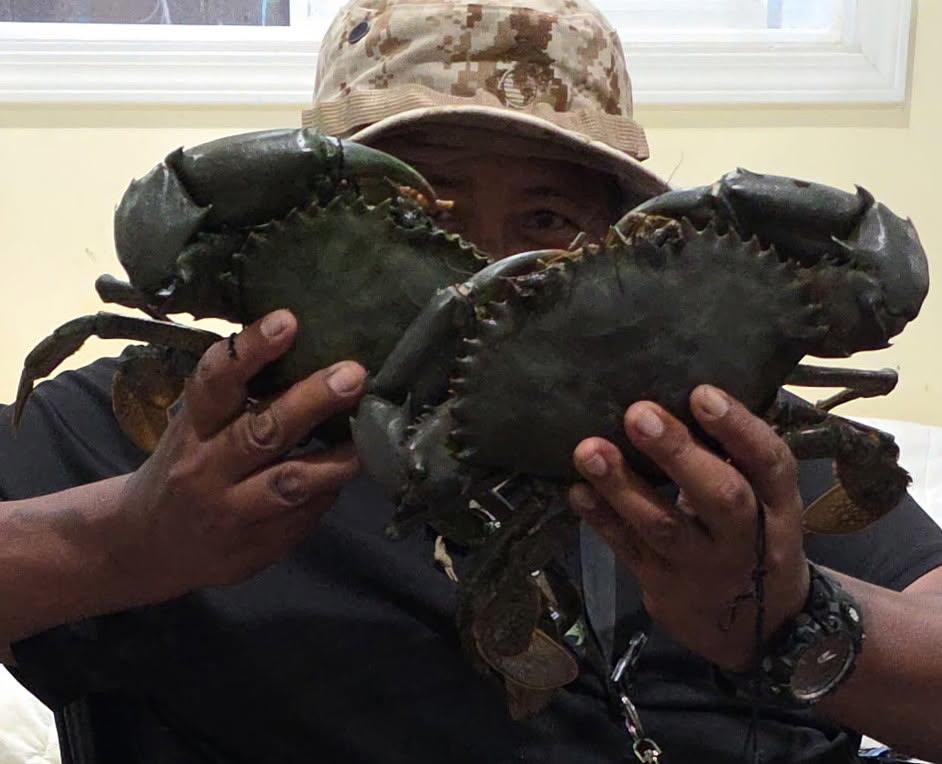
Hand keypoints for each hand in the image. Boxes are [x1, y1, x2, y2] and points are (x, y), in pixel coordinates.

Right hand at [110, 309, 364, 599]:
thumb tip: (312, 352)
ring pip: (288, 482)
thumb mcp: (198, 425)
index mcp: (195, 426)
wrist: (148, 544)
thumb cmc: (189, 463)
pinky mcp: (255, 546)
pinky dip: (329, 492)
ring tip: (370, 438)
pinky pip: (302, 516)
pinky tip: (349, 475)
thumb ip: (239, 396)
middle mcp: (207, 467)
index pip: (217, 381)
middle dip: (312, 401)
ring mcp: (231, 510)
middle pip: (262, 431)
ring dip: (335, 460)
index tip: (288, 320)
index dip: (251, 350)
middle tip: (353, 374)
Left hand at [569, 385, 809, 671]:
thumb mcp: (765, 502)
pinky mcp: (663, 588)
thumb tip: (683, 392)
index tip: (701, 393)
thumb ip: (734, 459)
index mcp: (778, 507)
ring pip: (664, 527)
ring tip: (589, 449)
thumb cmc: (754, 538)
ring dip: (623, 486)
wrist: (759, 631)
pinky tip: (577, 491)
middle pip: (721, 497)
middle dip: (677, 453)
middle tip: (637, 413)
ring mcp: (703, 568)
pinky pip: (628, 551)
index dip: (739, 429)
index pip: (770, 464)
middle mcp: (746, 539)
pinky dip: (602, 520)